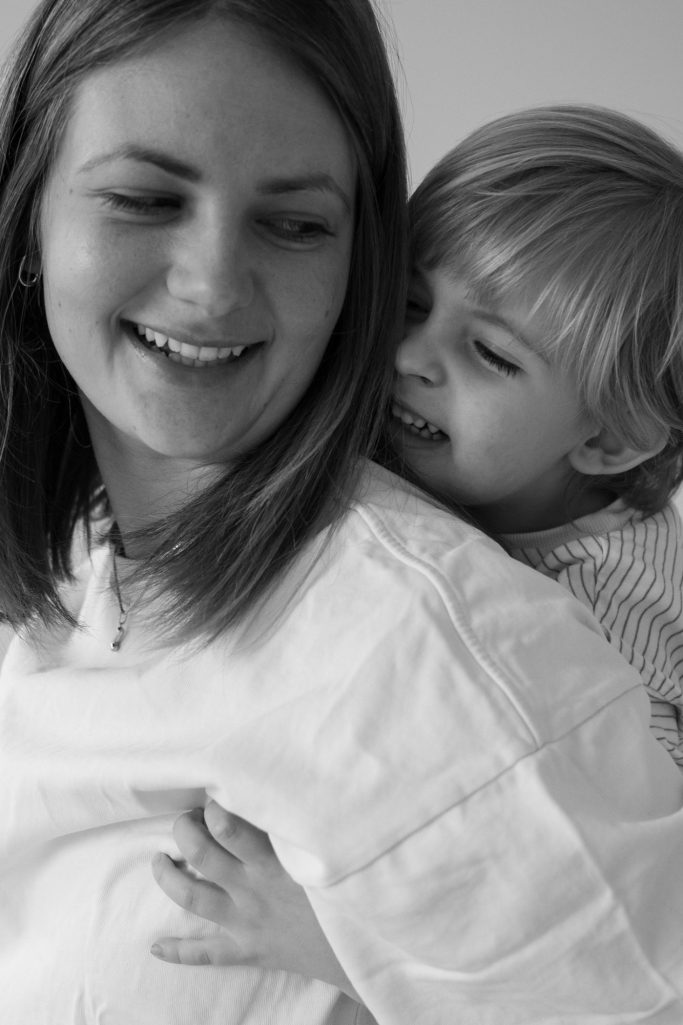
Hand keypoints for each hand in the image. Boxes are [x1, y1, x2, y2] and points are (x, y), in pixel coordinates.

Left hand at [151, 801, 359, 1000]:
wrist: (362, 949)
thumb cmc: (348, 890)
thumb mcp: (327, 849)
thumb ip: (301, 821)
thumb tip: (275, 784)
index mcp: (273, 861)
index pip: (228, 825)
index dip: (212, 806)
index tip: (214, 791)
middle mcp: (253, 889)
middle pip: (201, 855)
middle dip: (184, 832)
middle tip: (185, 820)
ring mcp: (246, 922)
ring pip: (192, 898)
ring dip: (168, 878)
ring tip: (158, 860)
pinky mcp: (248, 950)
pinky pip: (206, 954)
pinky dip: (178, 951)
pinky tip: (155, 946)